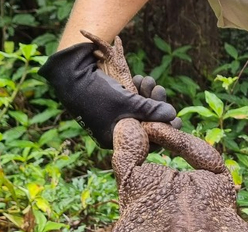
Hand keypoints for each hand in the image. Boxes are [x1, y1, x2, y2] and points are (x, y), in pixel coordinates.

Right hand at [38, 43, 177, 148]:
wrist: (69, 74)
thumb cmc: (97, 93)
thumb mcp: (128, 103)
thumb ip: (151, 110)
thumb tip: (173, 115)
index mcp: (116, 139)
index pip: (146, 142)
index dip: (163, 130)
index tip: (177, 120)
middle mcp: (115, 131)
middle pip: (144, 124)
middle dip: (155, 107)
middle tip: (161, 91)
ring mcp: (113, 117)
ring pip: (139, 110)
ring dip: (148, 95)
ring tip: (149, 80)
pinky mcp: (111, 103)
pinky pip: (131, 102)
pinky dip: (137, 91)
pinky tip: (141, 79)